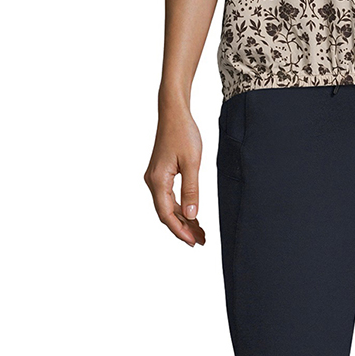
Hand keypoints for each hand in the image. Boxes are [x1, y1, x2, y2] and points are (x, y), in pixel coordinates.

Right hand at [145, 104, 205, 245]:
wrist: (173, 113)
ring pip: (167, 206)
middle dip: (183, 228)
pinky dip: (180, 208)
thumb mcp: (192, 163)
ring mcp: (155, 178)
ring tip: (200, 232)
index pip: (166, 214)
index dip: (179, 230)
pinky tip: (192, 215)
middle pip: (166, 213)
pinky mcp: (160, 174)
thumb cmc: (183, 133)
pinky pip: (169, 197)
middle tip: (202, 240)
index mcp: (158, 180)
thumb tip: (191, 215)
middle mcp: (152, 181)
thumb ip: (191, 190)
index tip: (193, 242)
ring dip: (183, 219)